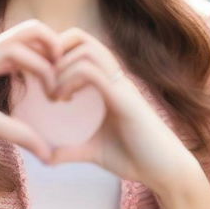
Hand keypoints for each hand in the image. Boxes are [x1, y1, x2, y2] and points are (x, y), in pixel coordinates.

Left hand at [0, 20, 61, 161]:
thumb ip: (11, 131)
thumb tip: (43, 151)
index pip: (29, 51)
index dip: (48, 72)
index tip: (54, 99)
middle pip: (34, 30)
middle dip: (55, 49)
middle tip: (64, 78)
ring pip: (27, 37)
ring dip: (45, 54)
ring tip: (55, 82)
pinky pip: (17, 49)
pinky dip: (33, 60)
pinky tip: (36, 84)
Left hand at [50, 28, 199, 193]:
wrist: (165, 172)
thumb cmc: (135, 157)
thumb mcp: (94, 151)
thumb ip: (70, 149)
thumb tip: (45, 157)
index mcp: (108, 80)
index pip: (81, 44)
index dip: (56, 52)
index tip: (43, 78)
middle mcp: (114, 75)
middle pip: (81, 36)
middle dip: (54, 51)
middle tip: (44, 81)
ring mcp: (120, 84)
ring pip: (86, 49)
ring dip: (61, 67)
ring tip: (53, 93)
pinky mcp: (123, 98)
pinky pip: (92, 72)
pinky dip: (69, 79)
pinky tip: (63, 100)